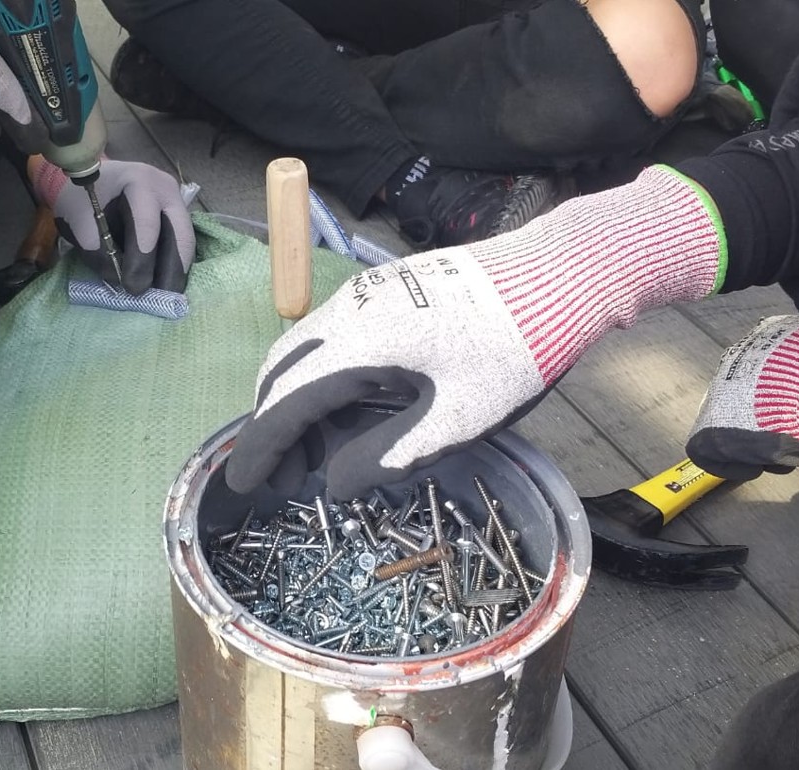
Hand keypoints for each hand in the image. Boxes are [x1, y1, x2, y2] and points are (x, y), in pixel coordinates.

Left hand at [35, 159, 194, 294]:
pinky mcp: (177, 218)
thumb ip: (98, 252)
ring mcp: (176, 203)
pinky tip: (164, 285)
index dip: (141, 259)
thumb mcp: (81, 223)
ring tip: (165, 298)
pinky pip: (181, 245)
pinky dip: (173, 266)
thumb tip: (120, 282)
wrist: (87, 182)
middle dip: (172, 270)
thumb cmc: (81, 200)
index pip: (146, 224)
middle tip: (163, 300)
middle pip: (180, 235)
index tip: (132, 287)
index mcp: (139, 182)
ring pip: (185, 243)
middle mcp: (166, 190)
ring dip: (176, 272)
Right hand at [225, 167, 725, 497]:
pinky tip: (349, 407)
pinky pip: (331, 335)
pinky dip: (322, 377)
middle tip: (288, 478)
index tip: (243, 484)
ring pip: (305, 352)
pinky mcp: (385, 290)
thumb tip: (334, 484)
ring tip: (320, 452)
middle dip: (274, 428)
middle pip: (283, 373)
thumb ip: (386, 455)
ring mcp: (364, 295)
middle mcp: (347, 312)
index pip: (285, 402)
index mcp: (358, 345)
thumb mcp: (455, 421)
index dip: (260, 447)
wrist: (554, 278)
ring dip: (299, 402)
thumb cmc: (510, 354)